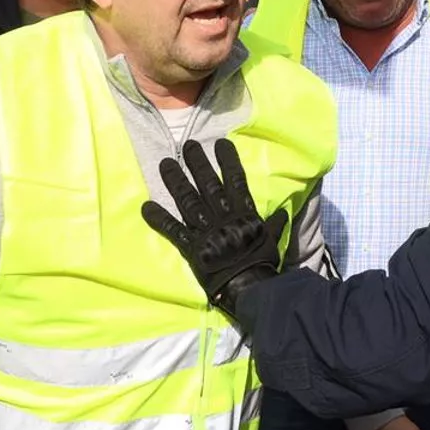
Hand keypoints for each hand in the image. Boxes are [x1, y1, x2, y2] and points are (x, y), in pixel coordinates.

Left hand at [142, 139, 286, 319]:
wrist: (248, 287)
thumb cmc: (262, 264)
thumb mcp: (273, 240)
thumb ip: (275, 224)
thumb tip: (282, 213)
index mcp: (244, 213)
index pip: (236, 180)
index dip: (228, 160)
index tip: (221, 143)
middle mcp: (223, 217)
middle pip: (208, 184)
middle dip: (197, 163)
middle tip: (188, 144)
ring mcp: (206, 230)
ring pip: (188, 200)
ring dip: (175, 181)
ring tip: (165, 163)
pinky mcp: (192, 247)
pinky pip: (173, 230)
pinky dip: (159, 219)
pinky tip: (146, 207)